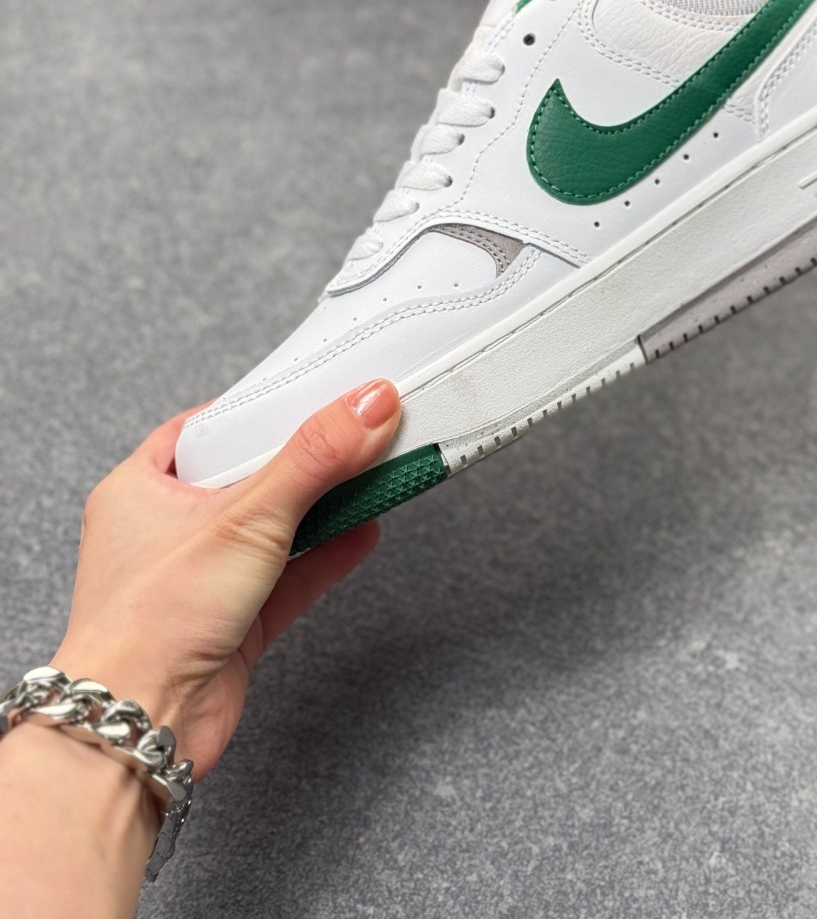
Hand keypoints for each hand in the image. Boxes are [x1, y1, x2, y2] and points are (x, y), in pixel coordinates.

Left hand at [50, 379, 399, 777]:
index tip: (312, 392)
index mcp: (141, 488)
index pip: (207, 428)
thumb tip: (368, 404)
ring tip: (373, 471)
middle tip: (355, 428)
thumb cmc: (151, 622)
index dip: (260, 409)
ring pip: (274, 527)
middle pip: (249, 475)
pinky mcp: (233, 624)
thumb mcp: (246, 516)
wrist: (139, 728)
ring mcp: (201, 579)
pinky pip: (289, 576)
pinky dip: (328, 554)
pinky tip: (365, 530)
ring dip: (324, 505)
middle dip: (304, 457)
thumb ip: (315, 457)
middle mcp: (167, 531)